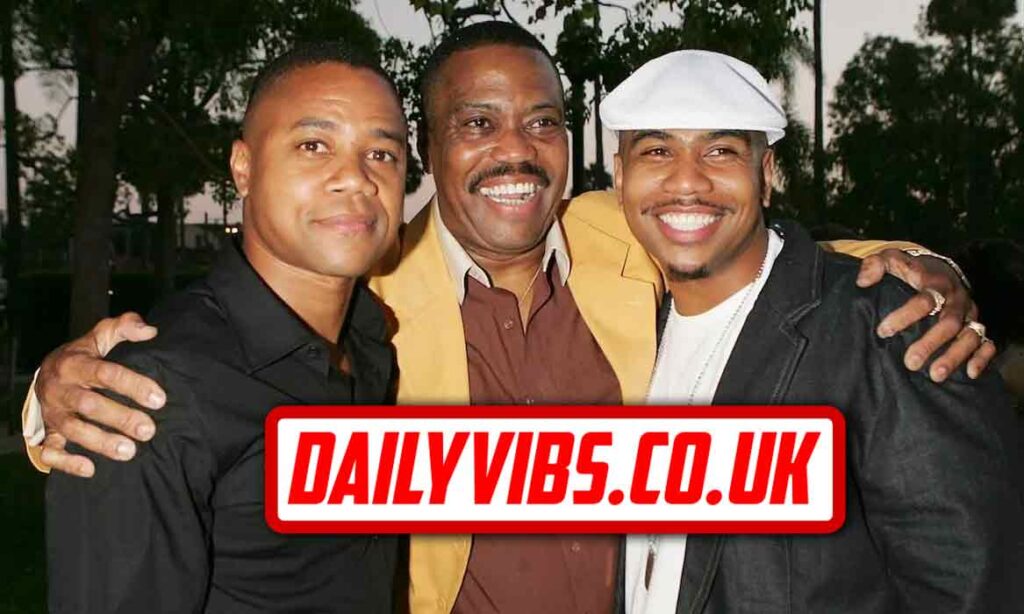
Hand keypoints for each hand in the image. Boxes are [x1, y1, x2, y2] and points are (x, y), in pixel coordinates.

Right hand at [36, 313, 164, 476]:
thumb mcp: (100, 335)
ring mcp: (53, 412)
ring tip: (129, 451)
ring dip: (100, 442)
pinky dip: (67, 462)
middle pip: (90, 405)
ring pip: (73, 430)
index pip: (106, 373)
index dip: (133, 385)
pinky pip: (50, 451)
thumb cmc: (84, 355)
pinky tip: (90, 469)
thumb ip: (125, 327)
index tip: (159, 399)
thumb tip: (151, 330)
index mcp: (76, 364)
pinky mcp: (48, 432)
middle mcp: (62, 389)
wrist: (46, 372)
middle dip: (120, 418)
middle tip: (149, 430)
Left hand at [856, 249, 995, 381]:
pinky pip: (987, 343)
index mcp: (935, 283)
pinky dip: (981, 358)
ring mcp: (969, 314)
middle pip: (949, 323)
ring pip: (970, 336)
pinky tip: (970, 374)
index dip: (905, 316)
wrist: (939, 269)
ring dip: (954, 356)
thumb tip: (863, 281)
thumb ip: (875, 265)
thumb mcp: (891, 259)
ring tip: (935, 376)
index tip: (883, 331)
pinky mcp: (977, 326)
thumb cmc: (909, 270)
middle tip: (910, 363)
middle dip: (930, 344)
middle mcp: (956, 299)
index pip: (925, 300)